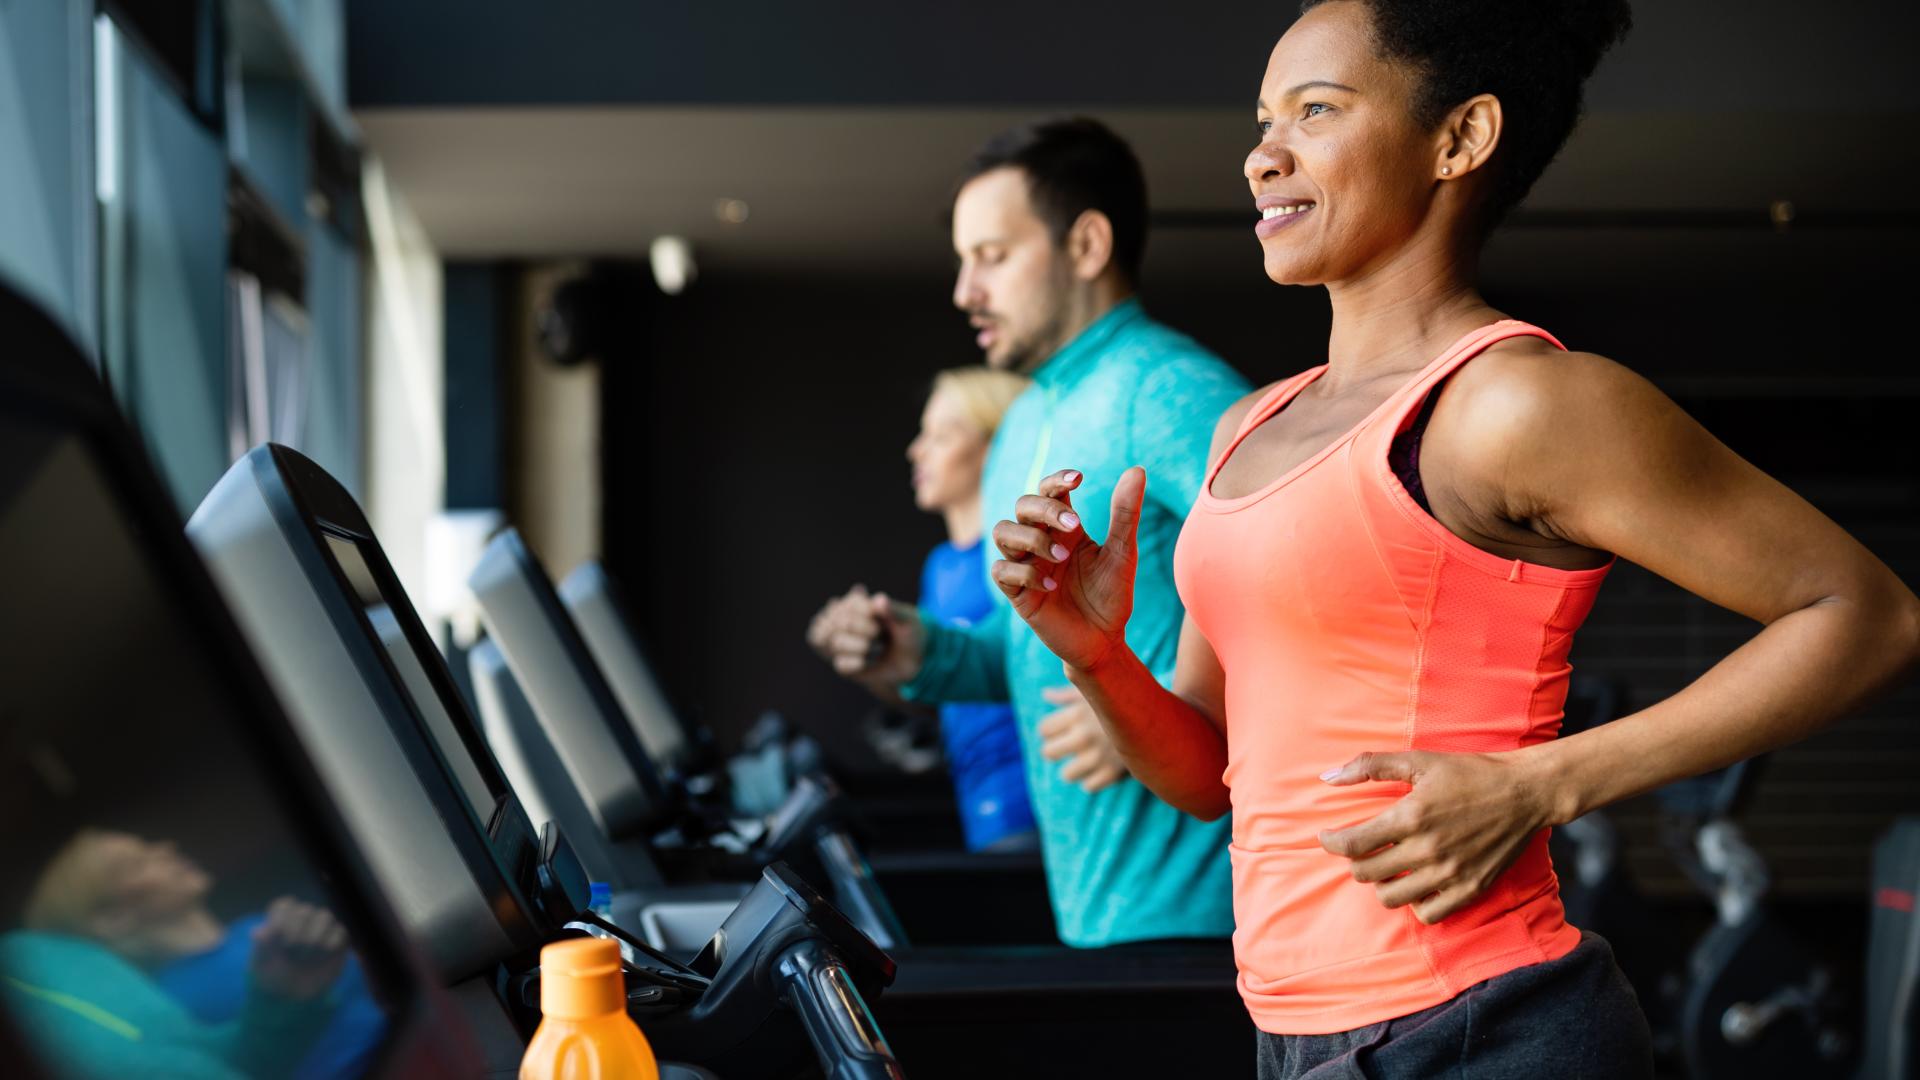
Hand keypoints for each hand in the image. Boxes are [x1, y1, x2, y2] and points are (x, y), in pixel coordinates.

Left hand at [250, 897, 348, 999]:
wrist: (292, 997)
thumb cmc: (272, 977)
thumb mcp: (261, 964)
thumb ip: (261, 947)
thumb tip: (257, 932)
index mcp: (280, 920)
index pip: (284, 906)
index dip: (281, 920)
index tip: (276, 939)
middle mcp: (302, 920)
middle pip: (305, 911)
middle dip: (298, 932)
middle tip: (291, 950)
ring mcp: (321, 929)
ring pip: (325, 916)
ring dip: (315, 936)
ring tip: (306, 956)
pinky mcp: (338, 940)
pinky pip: (340, 931)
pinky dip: (330, 944)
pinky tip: (321, 958)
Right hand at [806, 585, 923, 687]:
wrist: (915, 661)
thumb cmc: (910, 633)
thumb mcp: (908, 620)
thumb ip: (894, 610)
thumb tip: (879, 599)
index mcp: (857, 604)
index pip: (850, 604)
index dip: (867, 614)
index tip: (882, 622)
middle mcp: (844, 621)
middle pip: (840, 623)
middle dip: (864, 630)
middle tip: (880, 634)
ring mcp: (842, 643)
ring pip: (836, 643)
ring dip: (861, 646)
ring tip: (878, 648)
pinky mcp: (844, 664)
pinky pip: (840, 664)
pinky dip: (855, 663)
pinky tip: (865, 662)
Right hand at [990, 467, 1143, 671]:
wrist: (1104, 641)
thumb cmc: (1111, 595)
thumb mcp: (1123, 553)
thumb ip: (1125, 514)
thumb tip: (1137, 470)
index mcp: (1064, 528)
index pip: (1049, 491)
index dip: (1056, 480)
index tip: (1078, 479)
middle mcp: (1041, 541)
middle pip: (1022, 505)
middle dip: (1044, 509)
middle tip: (1075, 524)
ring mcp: (1026, 565)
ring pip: (1003, 531)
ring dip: (1030, 538)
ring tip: (1062, 556)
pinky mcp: (1018, 594)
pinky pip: (1002, 571)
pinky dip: (1024, 573)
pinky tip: (1051, 586)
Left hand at [1037, 684, 1127, 792]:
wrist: (1162, 716)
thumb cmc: (1124, 700)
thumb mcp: (1098, 691)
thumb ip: (1068, 695)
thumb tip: (1046, 694)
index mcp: (1077, 713)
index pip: (1044, 729)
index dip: (1049, 732)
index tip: (1060, 732)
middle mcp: (1084, 735)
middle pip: (1048, 752)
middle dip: (1055, 751)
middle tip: (1067, 747)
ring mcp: (1098, 756)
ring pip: (1067, 774)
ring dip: (1073, 769)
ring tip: (1084, 760)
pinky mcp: (1113, 773)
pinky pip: (1089, 786)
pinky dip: (1092, 780)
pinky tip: (1100, 769)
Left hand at [1316, 750, 1554, 924]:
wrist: (1525, 793)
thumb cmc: (1469, 773)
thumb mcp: (1419, 760)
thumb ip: (1370, 766)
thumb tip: (1327, 777)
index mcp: (1411, 816)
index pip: (1353, 844)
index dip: (1331, 843)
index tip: (1327, 837)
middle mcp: (1427, 849)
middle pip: (1366, 873)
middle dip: (1355, 861)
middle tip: (1362, 849)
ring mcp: (1449, 873)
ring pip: (1390, 898)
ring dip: (1381, 883)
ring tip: (1387, 867)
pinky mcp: (1470, 889)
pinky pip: (1427, 913)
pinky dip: (1415, 902)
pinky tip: (1416, 882)